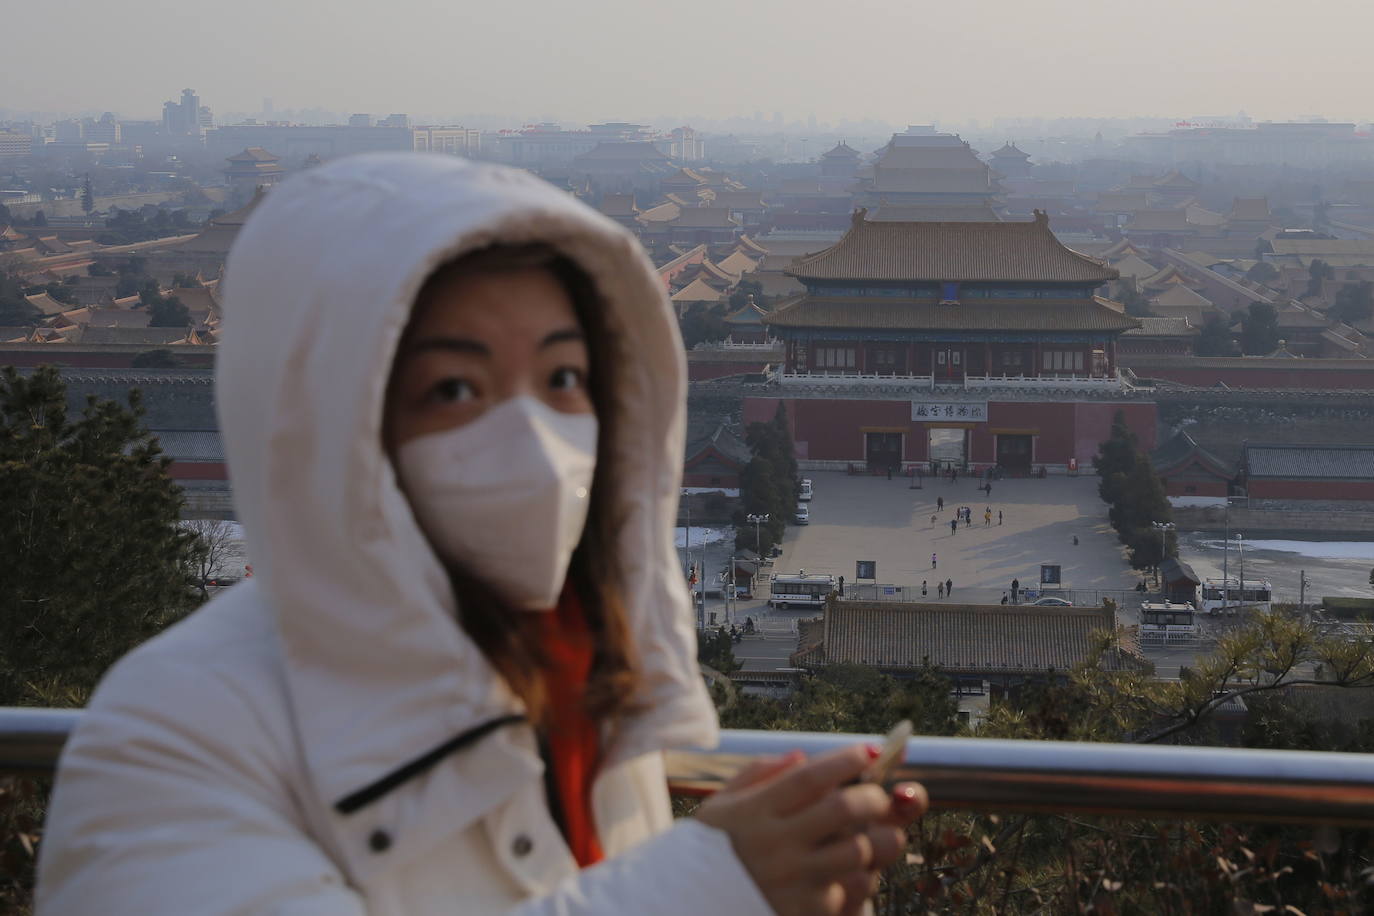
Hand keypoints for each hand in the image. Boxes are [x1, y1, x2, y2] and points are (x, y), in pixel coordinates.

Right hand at [697, 744, 928, 915]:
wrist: (692, 903)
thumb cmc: (713, 848)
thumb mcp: (723, 804)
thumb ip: (760, 774)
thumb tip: (802, 757)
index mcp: (755, 812)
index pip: (810, 778)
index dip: (845, 760)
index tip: (868, 751)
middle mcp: (774, 845)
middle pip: (842, 809)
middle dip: (873, 797)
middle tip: (878, 797)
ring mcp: (792, 882)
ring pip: (857, 852)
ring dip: (873, 841)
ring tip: (870, 837)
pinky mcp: (804, 913)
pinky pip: (851, 891)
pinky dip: (857, 878)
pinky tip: (848, 872)